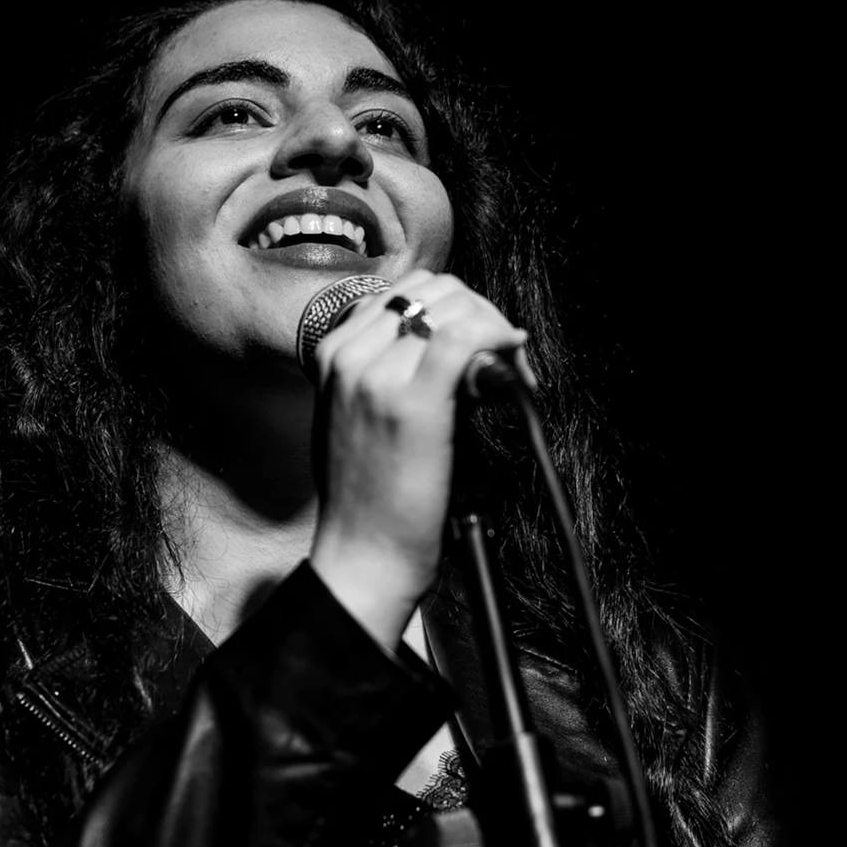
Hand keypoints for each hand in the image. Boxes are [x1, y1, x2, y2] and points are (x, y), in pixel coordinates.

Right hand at [306, 270, 530, 650]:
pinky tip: (514, 359)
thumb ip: (382, 372)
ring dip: (494, 330)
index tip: (481, 346)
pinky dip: (498, 337)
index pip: (405, 292)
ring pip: (452, 308)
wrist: (361, 555)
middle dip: (479, 312)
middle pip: (432, 291)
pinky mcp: (412, 402)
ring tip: (512, 374)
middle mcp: (349, 355)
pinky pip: (464, 336)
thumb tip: (441, 344)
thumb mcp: (354, 416)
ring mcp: (376, 376)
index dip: (456, 308)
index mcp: (332, 353)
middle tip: (504, 359)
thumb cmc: (366, 497)